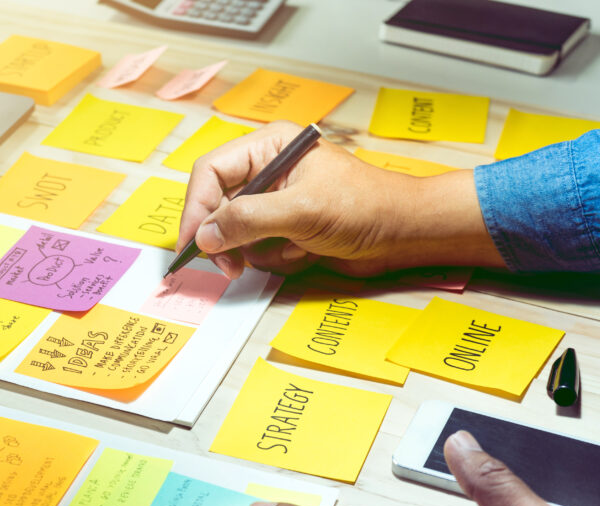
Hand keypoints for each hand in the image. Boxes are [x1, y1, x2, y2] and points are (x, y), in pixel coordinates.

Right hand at [178, 121, 505, 278]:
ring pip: (234, 233)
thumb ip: (248, 220)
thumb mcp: (302, 211)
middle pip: (217, 205)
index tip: (195, 242)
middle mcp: (266, 171)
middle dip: (226, 237)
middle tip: (229, 265)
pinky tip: (304, 253)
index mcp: (269, 147)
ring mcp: (275, 201)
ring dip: (258, 250)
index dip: (197, 207)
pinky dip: (276, 258)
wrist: (404, 233)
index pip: (211, 171)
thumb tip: (205, 235)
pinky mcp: (284, 228)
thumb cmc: (366, 206)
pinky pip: (256, 249)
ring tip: (291, 250)